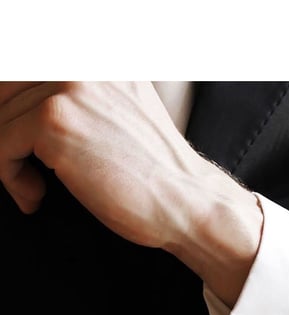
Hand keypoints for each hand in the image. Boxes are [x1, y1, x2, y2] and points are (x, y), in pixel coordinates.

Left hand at [0, 82, 261, 305]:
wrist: (186, 200)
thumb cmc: (155, 170)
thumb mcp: (117, 111)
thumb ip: (77, 95)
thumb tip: (17, 105)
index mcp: (99, 55)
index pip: (26, 71)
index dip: (16, 108)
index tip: (24, 145)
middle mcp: (81, 59)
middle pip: (6, 87)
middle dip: (8, 132)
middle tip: (24, 167)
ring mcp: (68, 86)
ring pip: (0, 117)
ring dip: (8, 160)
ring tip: (36, 188)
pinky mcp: (56, 120)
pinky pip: (0, 143)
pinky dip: (10, 176)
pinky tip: (37, 195)